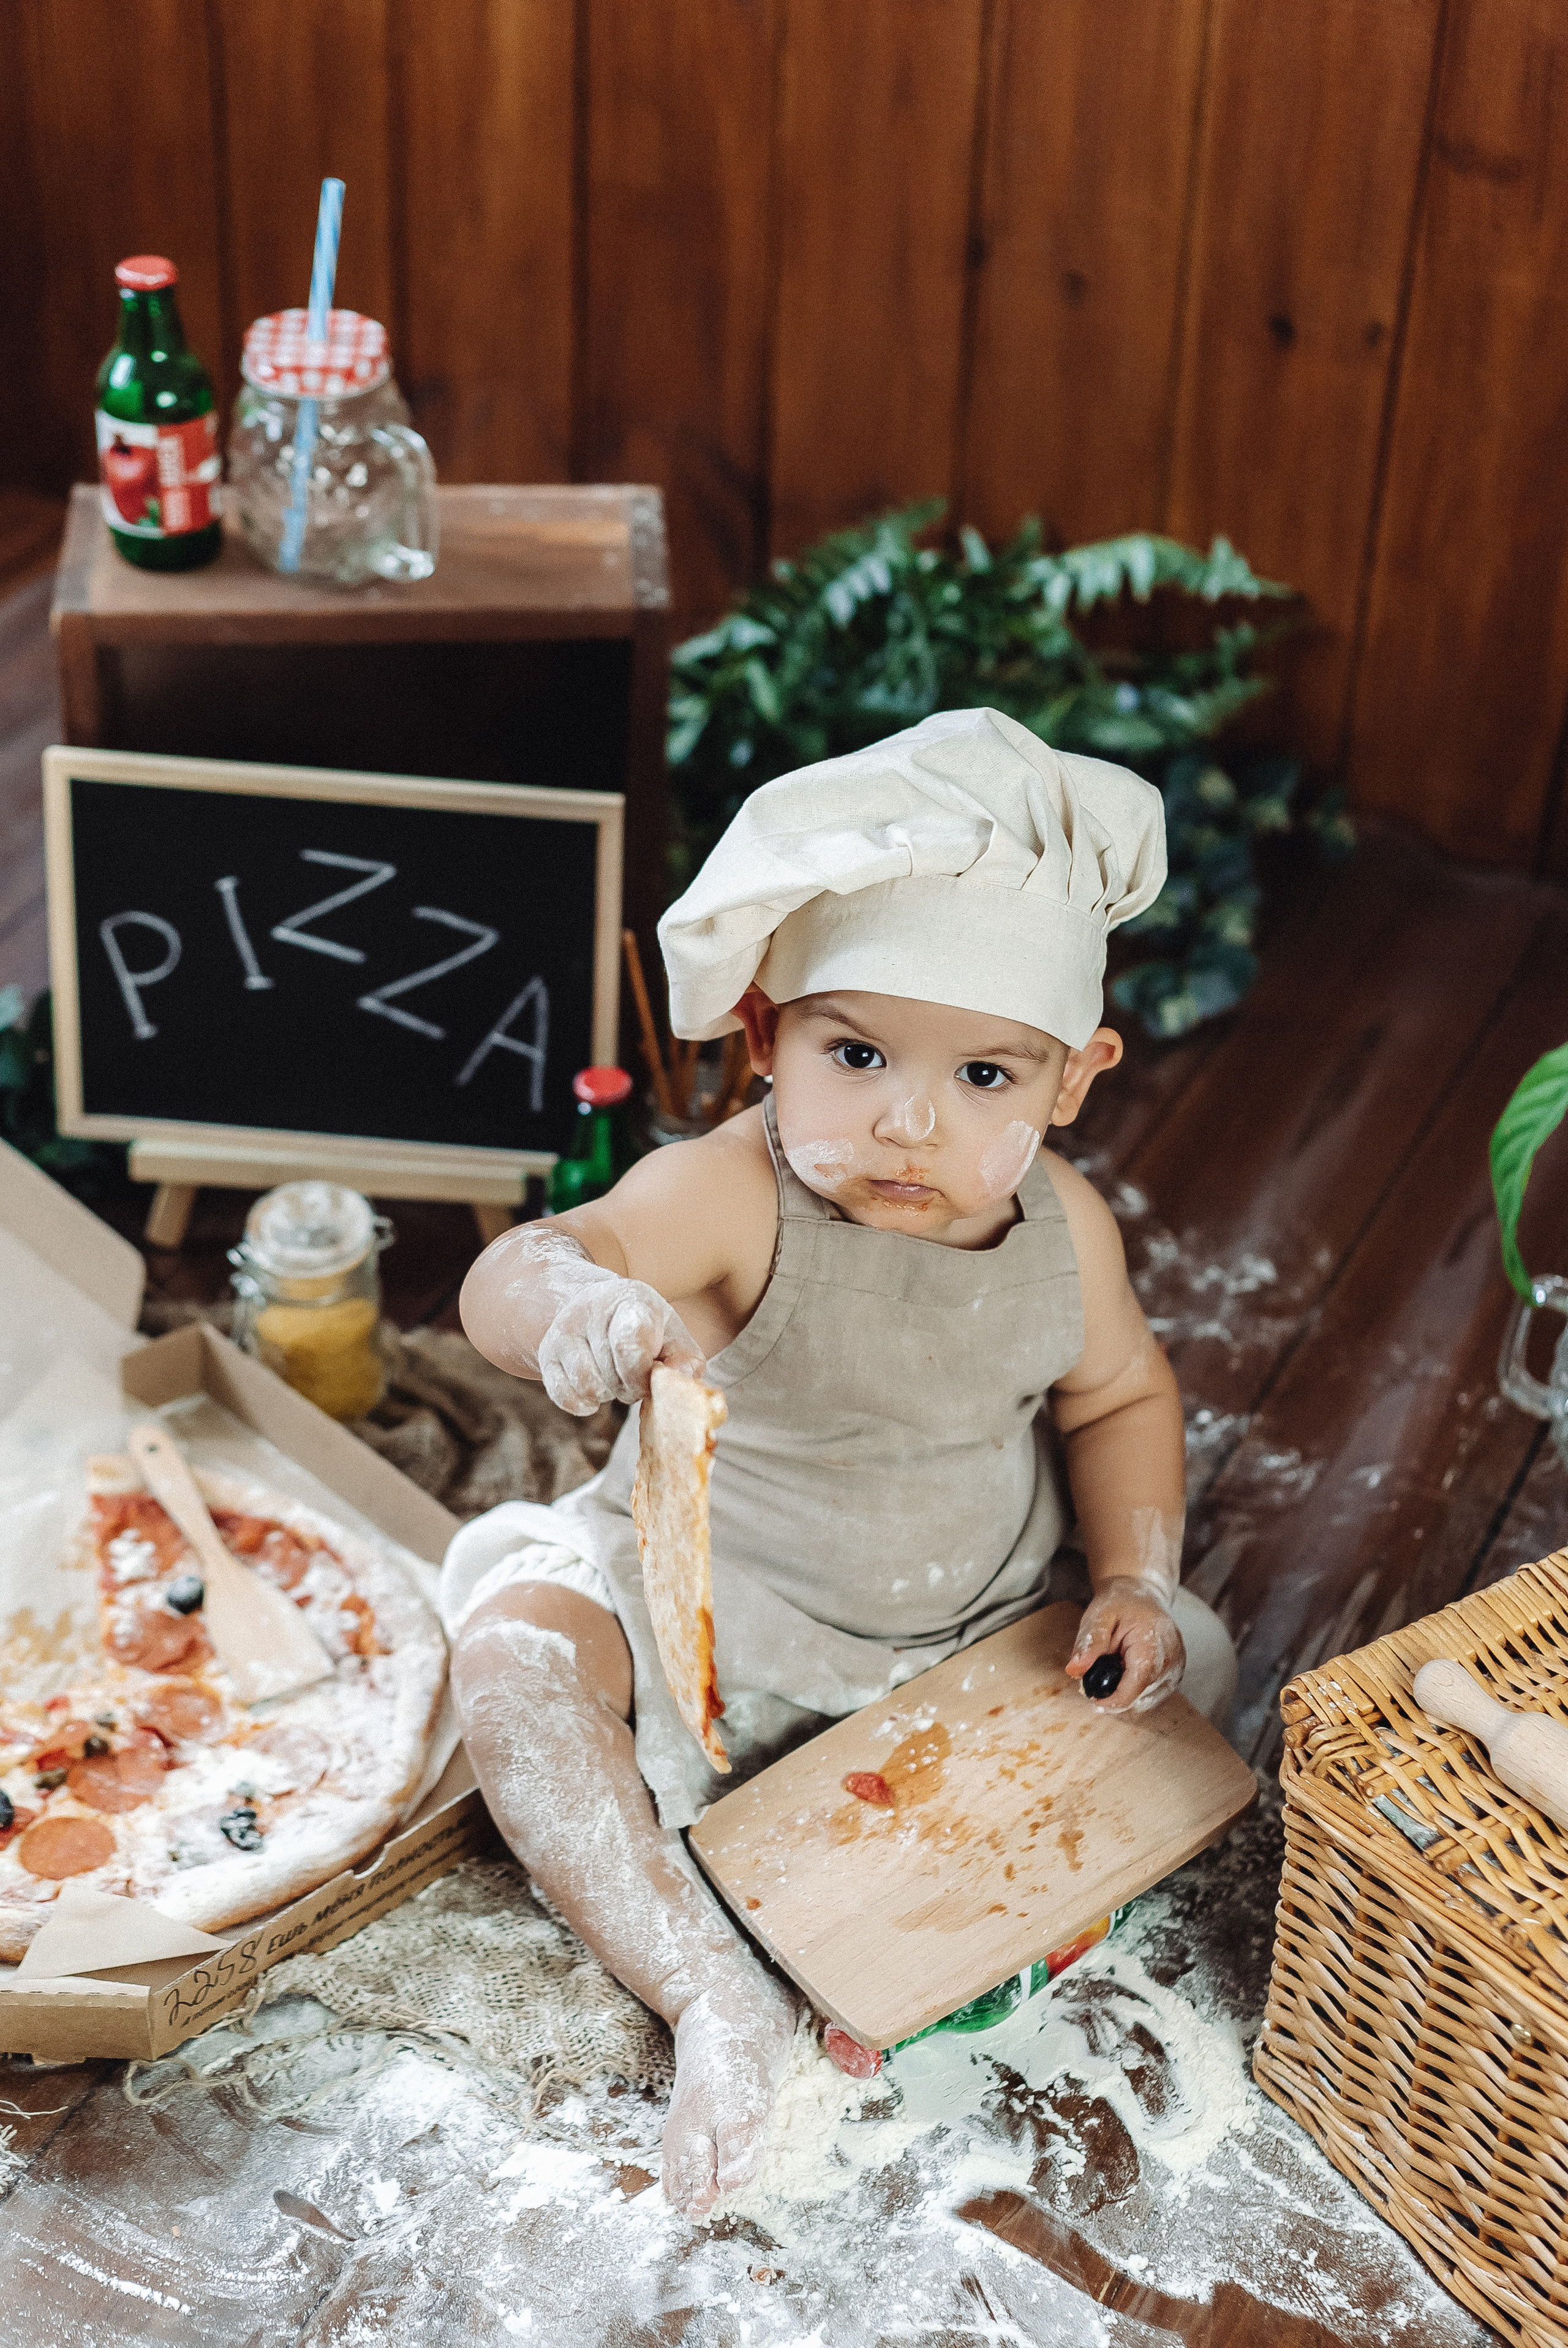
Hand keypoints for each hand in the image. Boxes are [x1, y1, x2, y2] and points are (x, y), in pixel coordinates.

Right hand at [536, 1272, 704, 1413]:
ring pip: (587, 1387)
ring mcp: (564, 1330)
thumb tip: (681, 1380)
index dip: (642, 1372)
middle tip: (635, 1377)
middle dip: (630, 1388)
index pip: (630, 1341)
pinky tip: (595, 1390)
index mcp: (630, 1300)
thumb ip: (686, 1360)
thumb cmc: (645, 1328)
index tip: (651, 1378)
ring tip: (614, 1379)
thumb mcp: (672, 1335)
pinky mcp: (547, 1353)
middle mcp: (592, 1309)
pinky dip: (584, 1404)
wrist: (598, 1307)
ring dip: (607, 1395)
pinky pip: (564, 1397)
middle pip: (613, 1375)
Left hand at [1064, 1576, 1184, 1714]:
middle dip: (1114, 1694)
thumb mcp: (1099, 1616)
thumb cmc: (1120, 1604)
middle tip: (1096, 1675)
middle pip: (1139, 1696)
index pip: (1137, 1684)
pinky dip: (1132, 1691)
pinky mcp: (1173, 1677)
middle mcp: (1172, 1662)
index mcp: (1155, 1644)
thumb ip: (1089, 1643)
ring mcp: (1175, 1671)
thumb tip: (1075, 1670)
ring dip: (1123, 1694)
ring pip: (1144, 1701)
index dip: (1113, 1700)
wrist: (1141, 1596)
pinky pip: (1149, 1696)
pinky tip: (1123, 1672)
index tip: (1093, 1700)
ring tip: (1112, 1668)